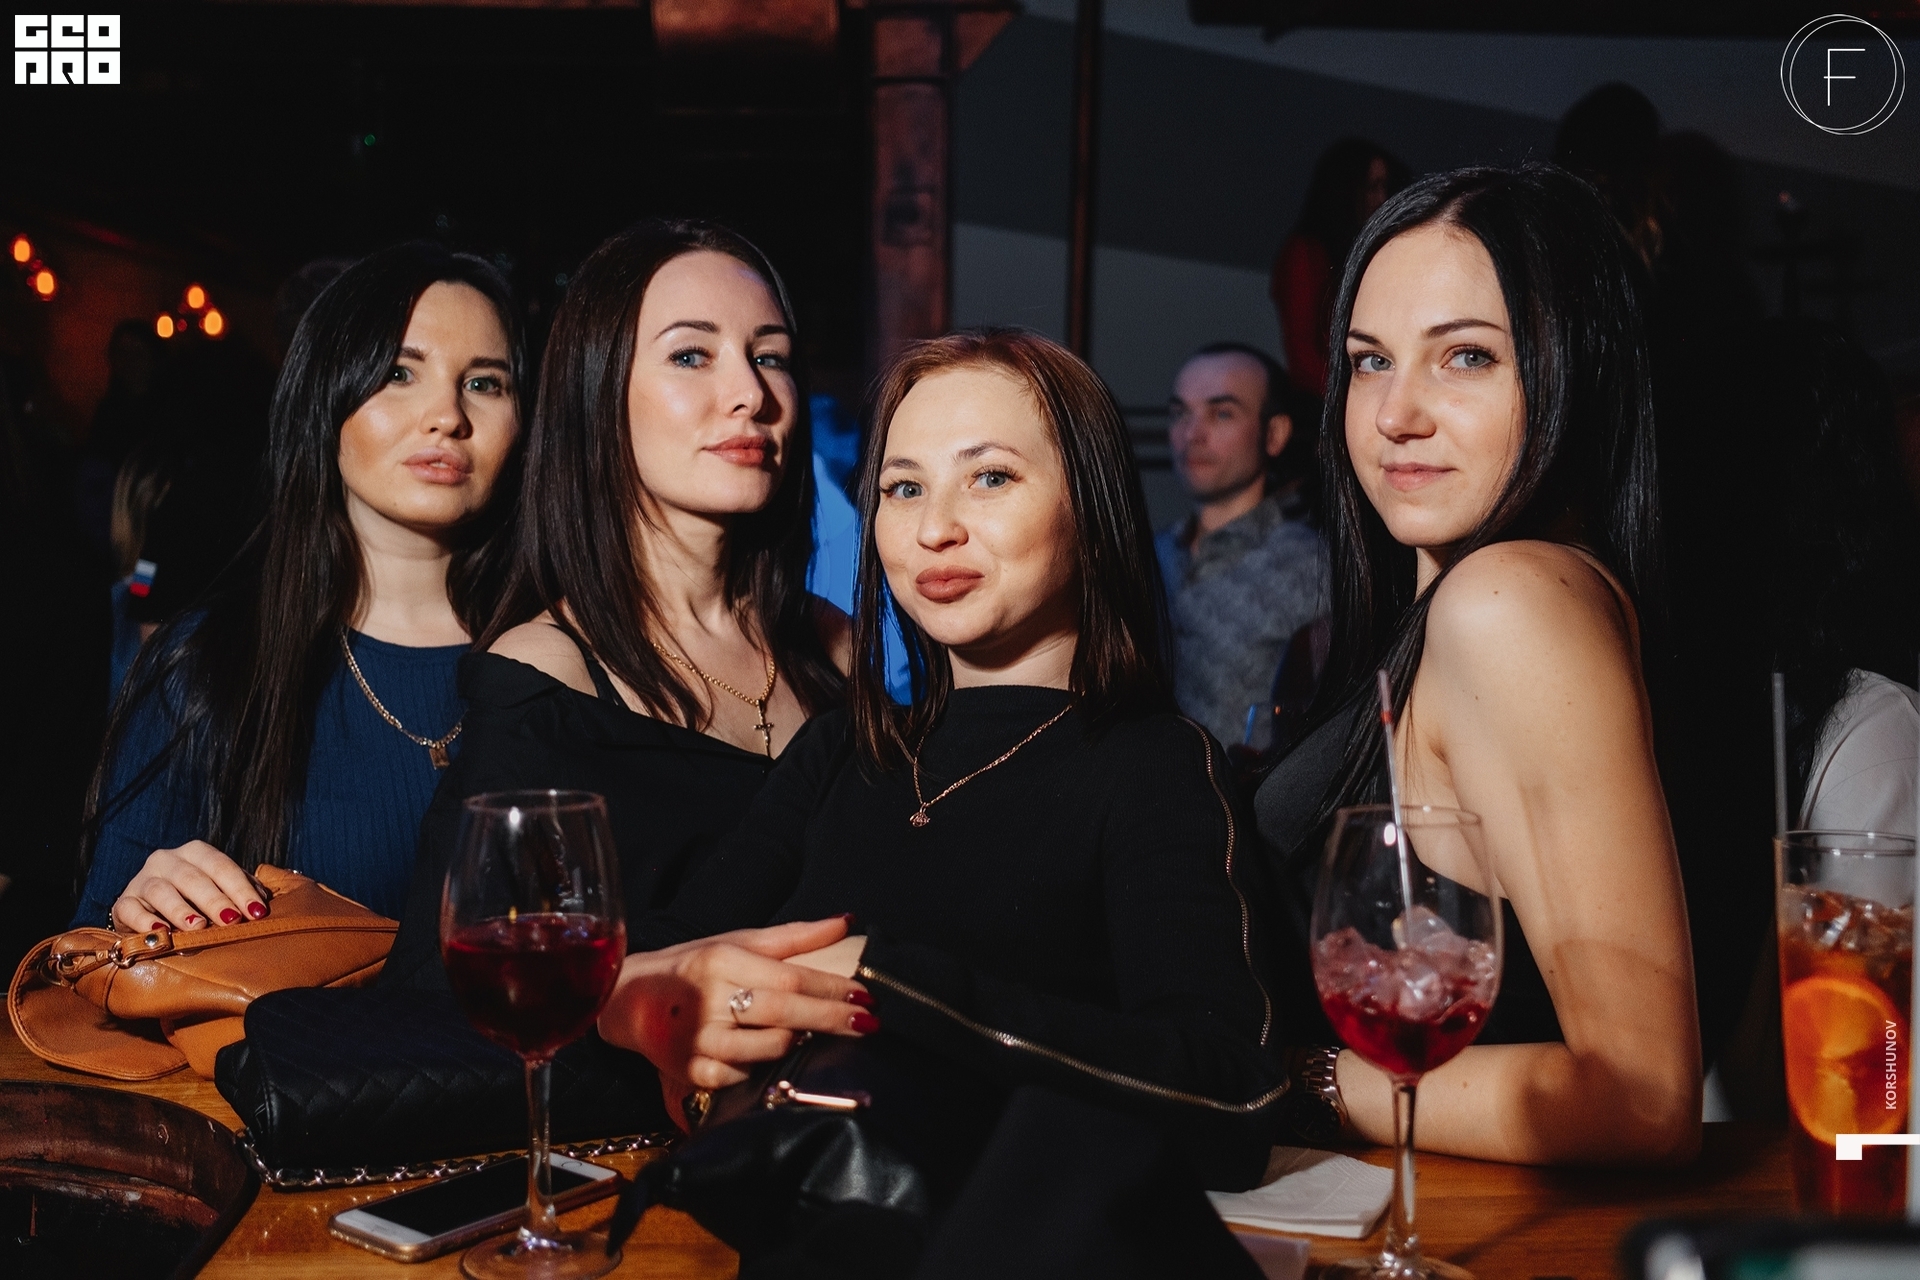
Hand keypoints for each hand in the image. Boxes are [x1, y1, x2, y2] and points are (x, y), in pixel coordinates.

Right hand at [112, 841, 266, 932]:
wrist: (148, 911)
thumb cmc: (195, 900)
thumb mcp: (219, 888)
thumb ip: (241, 889)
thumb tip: (263, 900)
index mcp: (195, 853)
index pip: (221, 866)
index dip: (240, 888)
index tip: (257, 912)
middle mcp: (167, 860)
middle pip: (192, 878)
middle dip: (215, 900)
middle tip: (232, 920)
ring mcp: (142, 880)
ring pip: (161, 891)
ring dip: (181, 910)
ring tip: (198, 927)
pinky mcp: (122, 903)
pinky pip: (130, 910)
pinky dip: (144, 922)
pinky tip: (160, 934)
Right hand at [598, 917, 878, 1093]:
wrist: (631, 1000)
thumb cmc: (694, 967)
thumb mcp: (738, 942)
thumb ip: (794, 937)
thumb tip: (846, 923)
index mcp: (722, 961)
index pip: (791, 978)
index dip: (832, 989)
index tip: (866, 995)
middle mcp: (709, 1000)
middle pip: (787, 1013)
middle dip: (833, 1018)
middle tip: (868, 1021)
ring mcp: (701, 1041)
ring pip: (771, 1048)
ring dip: (800, 1041)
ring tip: (813, 1032)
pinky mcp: (694, 1073)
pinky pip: (748, 1074)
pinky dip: (764, 1065)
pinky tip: (767, 1051)